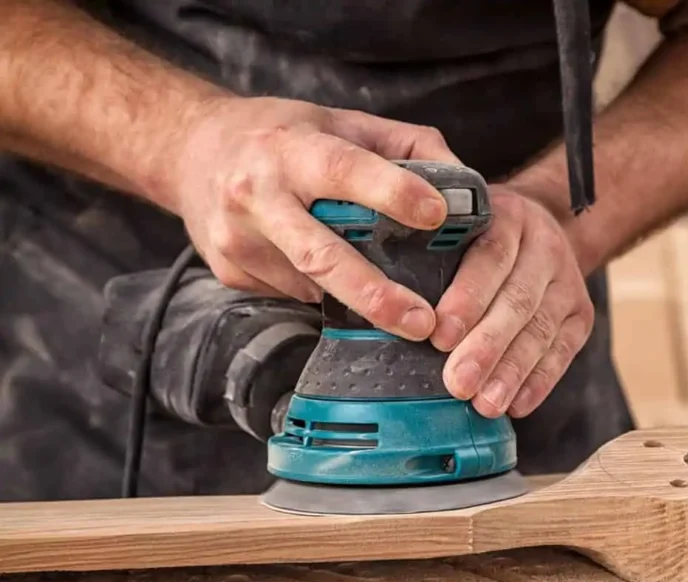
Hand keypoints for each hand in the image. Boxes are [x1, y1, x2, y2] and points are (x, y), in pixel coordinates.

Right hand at [173, 95, 460, 339]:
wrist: (191, 152)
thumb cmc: (284, 136)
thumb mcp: (343, 121)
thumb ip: (409, 146)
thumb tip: (465, 186)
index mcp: (291, 149)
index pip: (345, 170)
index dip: (392, 192)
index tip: (438, 215)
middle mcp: (257, 194)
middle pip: (321, 253)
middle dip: (376, 294)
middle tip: (424, 323)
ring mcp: (238, 238)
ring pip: (312, 284)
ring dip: (357, 298)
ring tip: (396, 306)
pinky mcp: (229, 271)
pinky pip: (293, 293)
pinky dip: (324, 292)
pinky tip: (332, 277)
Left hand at [430, 187, 594, 417]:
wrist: (546, 224)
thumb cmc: (483, 234)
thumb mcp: (459, 224)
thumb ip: (431, 251)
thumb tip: (390, 306)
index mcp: (508, 217)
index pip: (491, 256)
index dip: (467, 297)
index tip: (440, 334)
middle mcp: (544, 246)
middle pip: (517, 300)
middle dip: (487, 347)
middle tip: (458, 383)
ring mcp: (567, 281)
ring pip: (541, 330)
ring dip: (512, 371)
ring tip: (486, 403)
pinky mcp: (581, 313)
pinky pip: (563, 351)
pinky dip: (540, 381)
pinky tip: (517, 403)